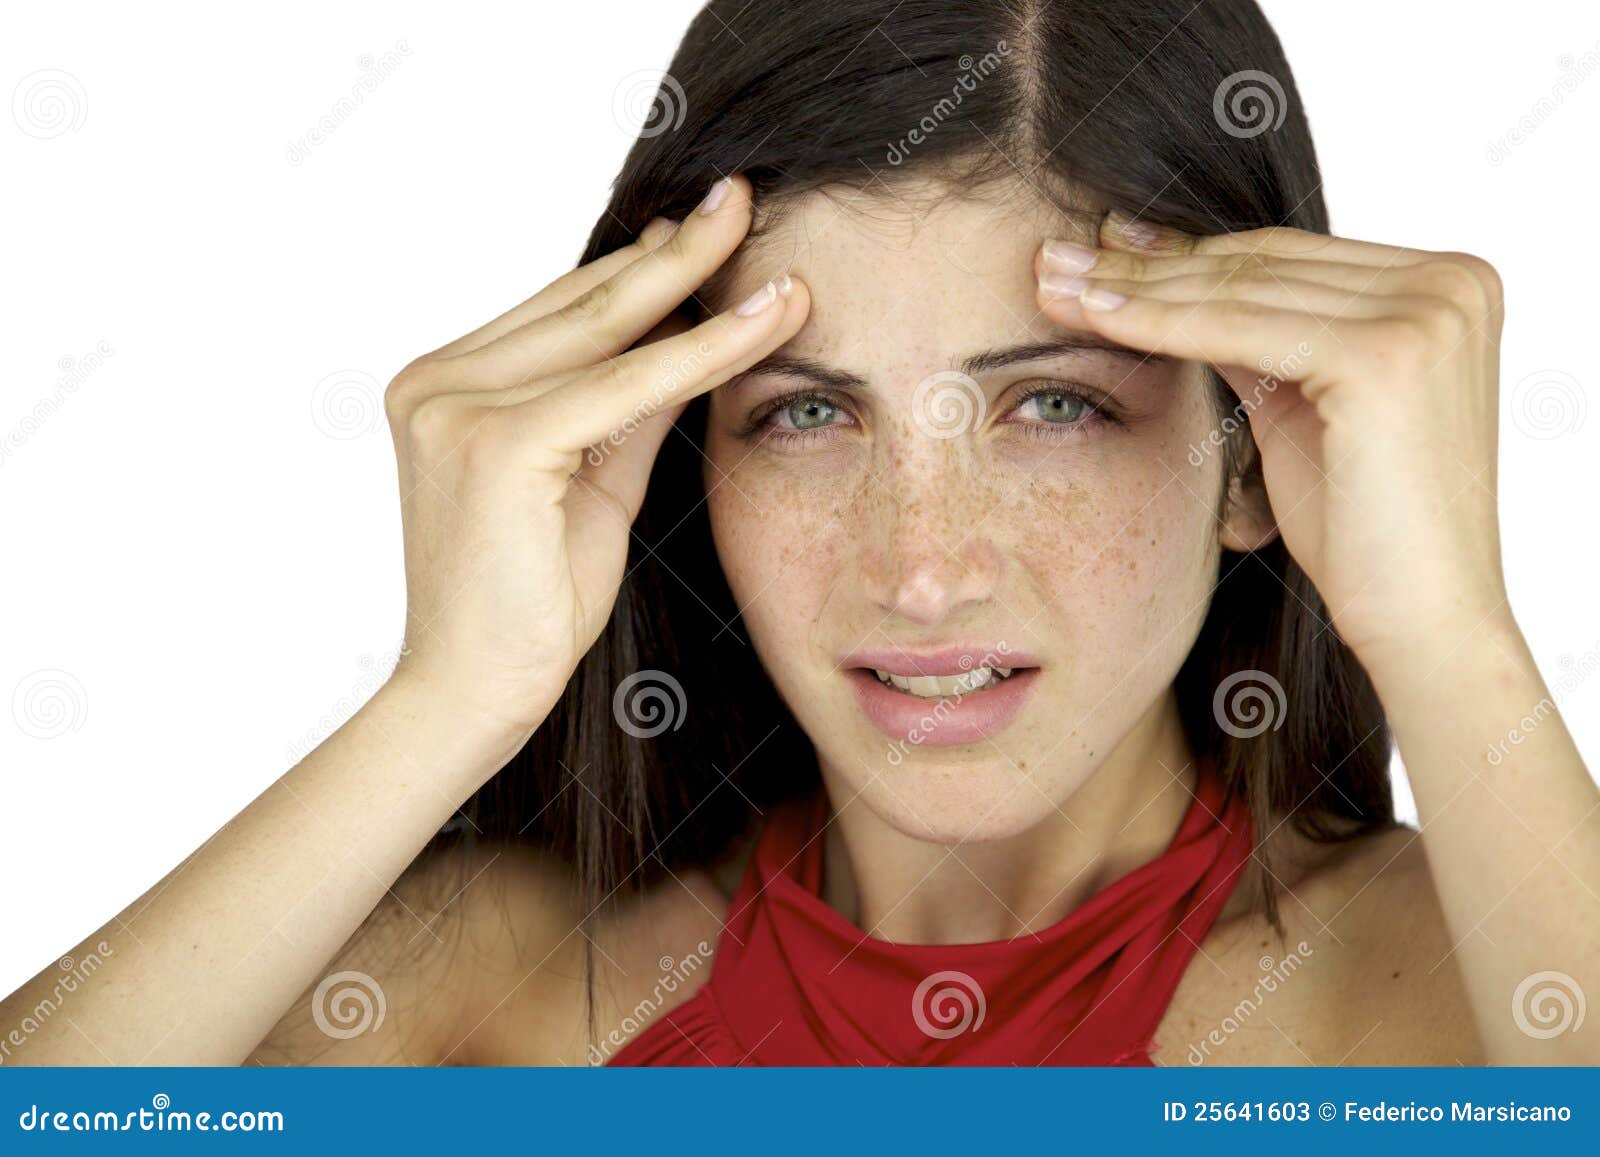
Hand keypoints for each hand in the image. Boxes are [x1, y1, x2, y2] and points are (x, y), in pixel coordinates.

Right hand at [382, 175, 807, 734]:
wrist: (476, 695)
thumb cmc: (533, 603)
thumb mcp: (597, 481)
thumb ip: (633, 405)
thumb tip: (694, 330)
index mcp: (444, 385)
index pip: (560, 311)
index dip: (639, 269)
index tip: (704, 229)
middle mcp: (435, 382)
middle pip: (581, 304)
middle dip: (673, 251)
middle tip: (742, 198)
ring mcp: (453, 406)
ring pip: (606, 331)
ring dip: (699, 284)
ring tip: (768, 241)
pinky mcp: (492, 442)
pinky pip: (623, 385)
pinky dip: (703, 352)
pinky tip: (767, 319)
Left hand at [1033, 214, 1508, 671]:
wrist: (1421, 623)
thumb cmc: (1363, 534)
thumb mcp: (1299, 407)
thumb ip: (1256, 338)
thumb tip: (1164, 276)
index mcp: (1451, 283)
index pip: (1286, 256)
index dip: (1186, 253)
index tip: (1103, 248)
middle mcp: (1454, 281)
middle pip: (1261, 264)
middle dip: (1147, 262)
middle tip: (1057, 255)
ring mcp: (1429, 313)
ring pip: (1241, 290)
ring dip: (1135, 285)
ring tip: (1054, 279)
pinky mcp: (1387, 354)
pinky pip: (1238, 328)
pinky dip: (1158, 321)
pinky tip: (1093, 315)